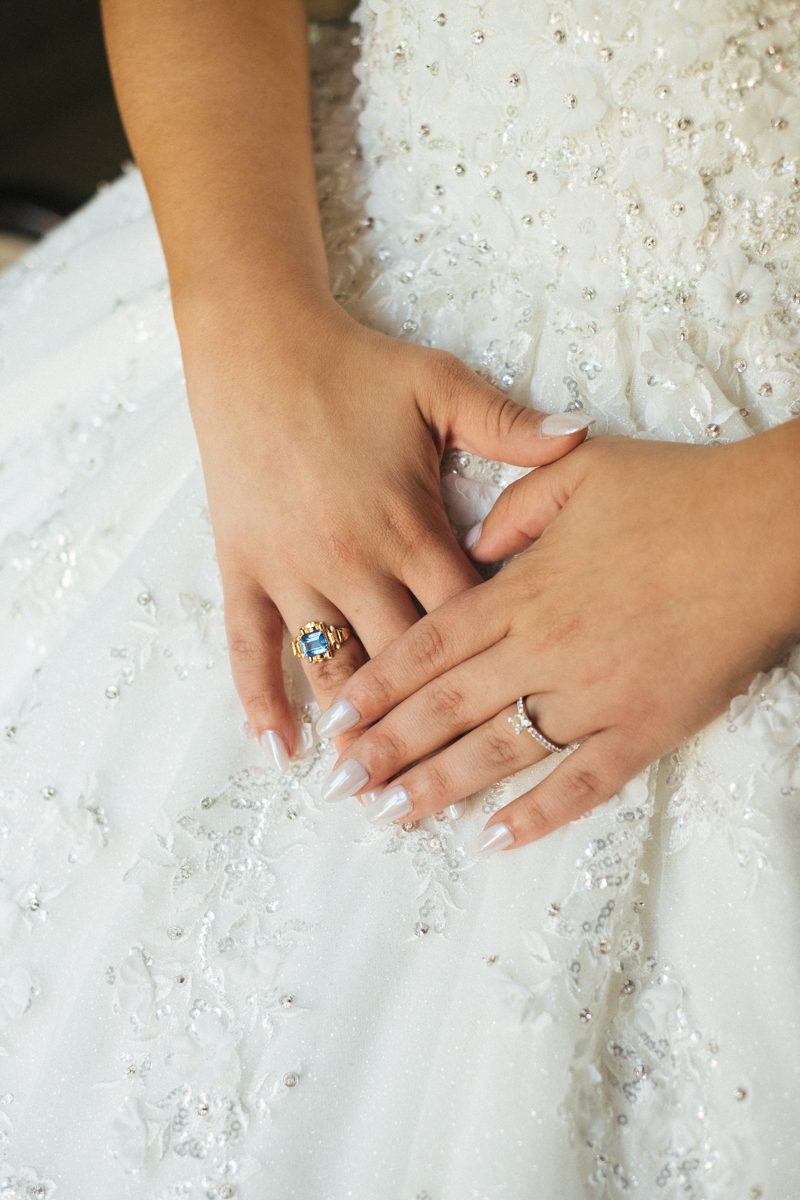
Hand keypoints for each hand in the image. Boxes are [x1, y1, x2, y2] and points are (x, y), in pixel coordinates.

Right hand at [180, 296, 589, 765]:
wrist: (257, 345)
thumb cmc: (355, 368)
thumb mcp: (440, 385)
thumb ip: (510, 426)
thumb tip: (581, 438)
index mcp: (412, 525)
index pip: (465, 621)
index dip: (494, 674)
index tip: (517, 724)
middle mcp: (355, 561)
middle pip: (403, 664)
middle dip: (426, 731)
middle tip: (447, 791)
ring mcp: (295, 568)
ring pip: (331, 666)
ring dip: (352, 732)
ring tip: (369, 794)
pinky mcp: (245, 565)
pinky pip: (250, 644)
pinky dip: (260, 699)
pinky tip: (280, 749)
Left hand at [317, 422, 799, 849]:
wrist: (767, 531)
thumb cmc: (678, 493)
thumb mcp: (581, 471)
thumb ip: (513, 506)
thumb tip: (471, 544)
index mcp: (525, 589)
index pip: (431, 644)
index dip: (380, 683)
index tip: (339, 716)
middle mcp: (547, 648)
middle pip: (448, 705)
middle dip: (388, 747)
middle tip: (342, 783)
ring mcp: (595, 694)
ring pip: (500, 749)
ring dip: (440, 785)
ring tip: (392, 815)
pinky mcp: (645, 728)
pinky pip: (582, 781)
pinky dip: (537, 813)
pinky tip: (493, 839)